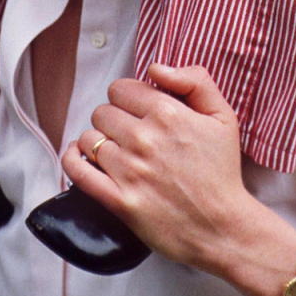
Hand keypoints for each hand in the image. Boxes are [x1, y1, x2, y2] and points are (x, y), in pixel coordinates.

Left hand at [61, 63, 259, 271]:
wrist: (223, 228)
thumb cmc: (221, 172)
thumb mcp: (222, 116)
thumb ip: (195, 80)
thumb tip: (156, 67)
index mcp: (167, 114)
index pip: (121, 89)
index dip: (128, 98)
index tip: (138, 110)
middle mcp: (144, 139)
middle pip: (102, 112)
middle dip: (114, 119)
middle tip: (130, 134)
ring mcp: (129, 170)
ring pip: (89, 138)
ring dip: (98, 141)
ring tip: (115, 151)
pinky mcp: (119, 200)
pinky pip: (78, 170)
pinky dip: (72, 158)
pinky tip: (79, 155)